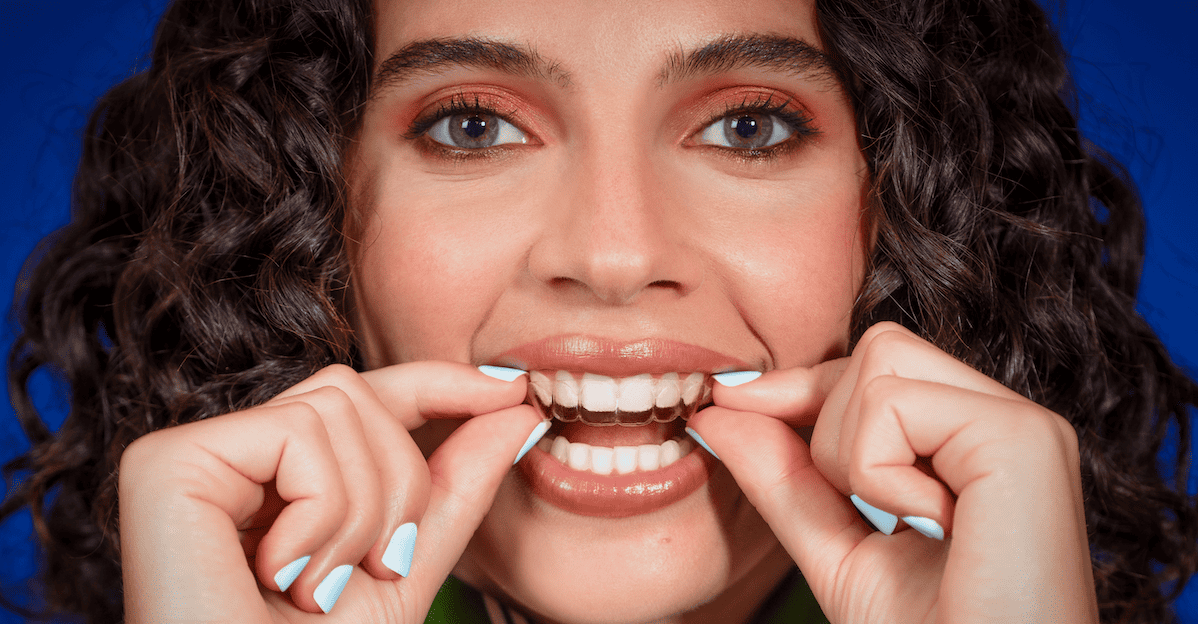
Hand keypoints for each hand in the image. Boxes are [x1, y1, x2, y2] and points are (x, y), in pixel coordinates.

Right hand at [118, 362, 545, 622]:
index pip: (365, 396)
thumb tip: (516, 410)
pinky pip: (298, 433)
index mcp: (278, 479)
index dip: (440, 382)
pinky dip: (321, 514)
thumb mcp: (405, 571)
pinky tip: (280, 573)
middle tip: (376, 567)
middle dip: (403, 483)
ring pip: (337, 405)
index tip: (512, 389)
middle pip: (359, 392)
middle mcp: (230, 455)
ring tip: (315, 586)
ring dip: (360, 512)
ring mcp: (194, 454)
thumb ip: (454, 488)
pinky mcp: (168, 461)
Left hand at [686, 322, 1098, 622]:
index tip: (728, 406)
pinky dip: (877, 472)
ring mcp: (1023, 424)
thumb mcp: (837, 551)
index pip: (873, 368)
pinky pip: (895, 404)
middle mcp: (1008, 420)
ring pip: (879, 361)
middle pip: (875, 349)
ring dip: (854, 454)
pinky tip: (931, 527)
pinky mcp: (1023, 438)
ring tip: (906, 525)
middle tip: (871, 512)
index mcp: (976, 442)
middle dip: (830, 427)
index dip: (797, 388)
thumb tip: (720, 412)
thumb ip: (786, 478)